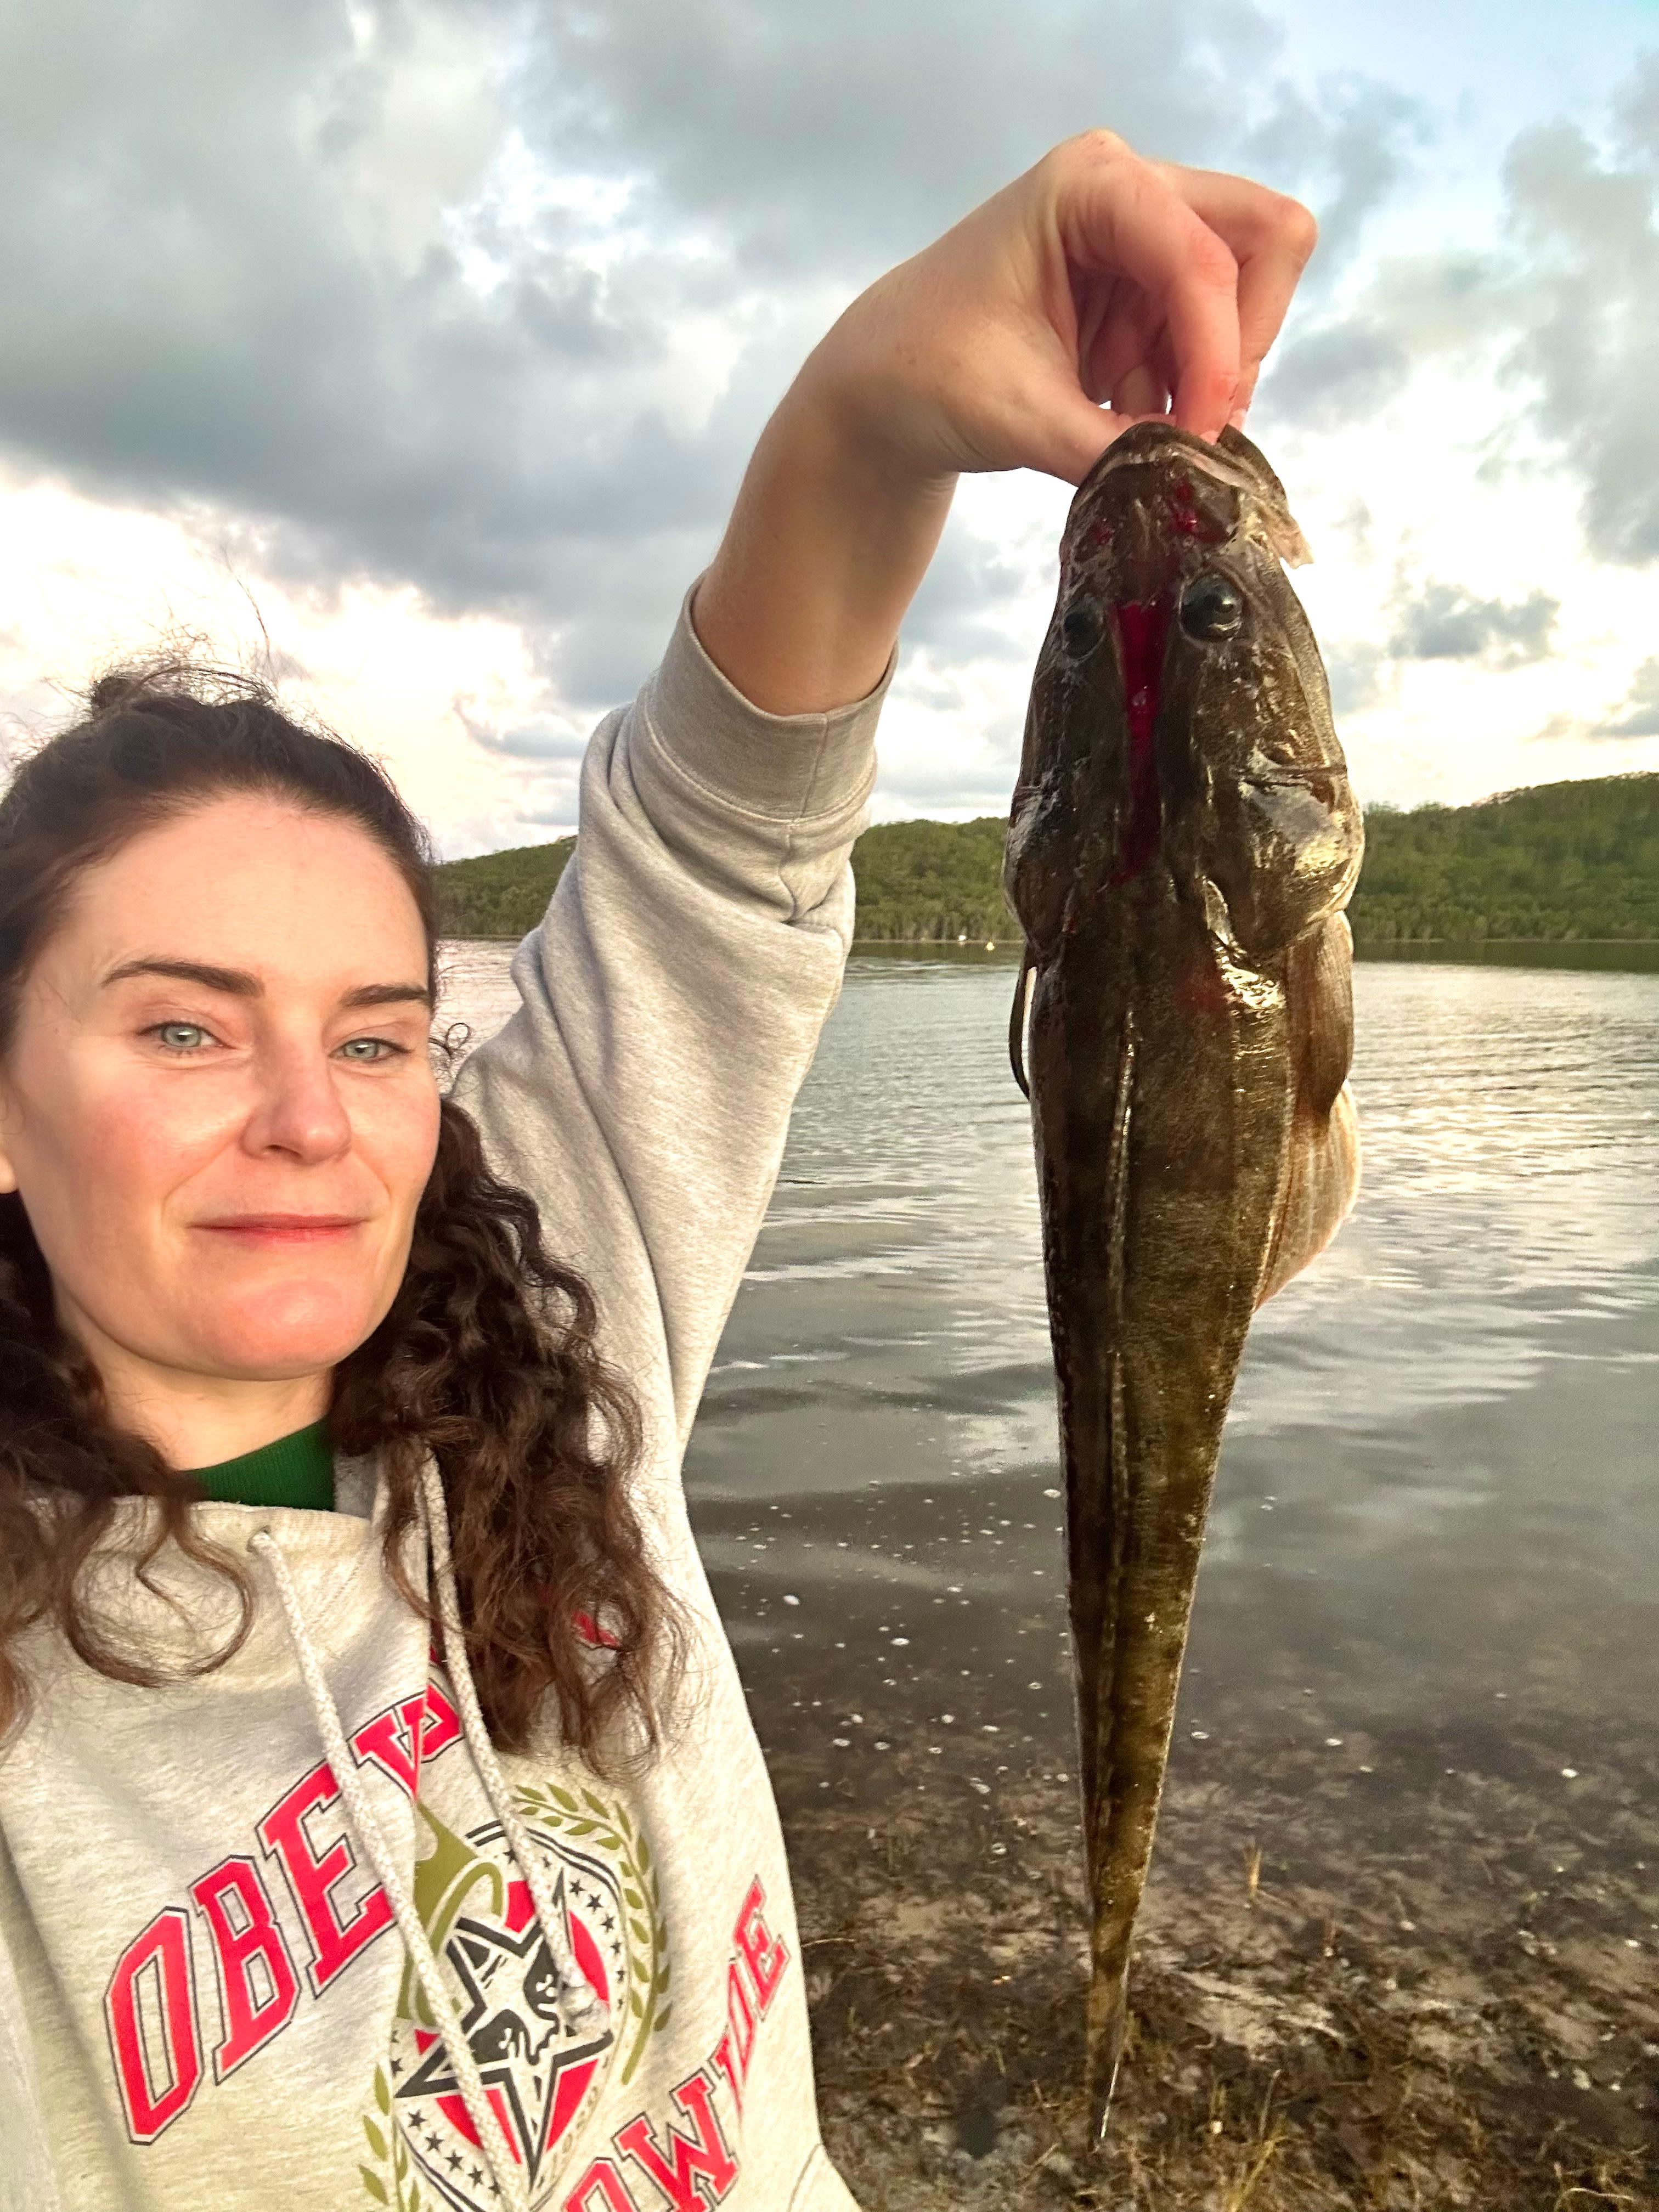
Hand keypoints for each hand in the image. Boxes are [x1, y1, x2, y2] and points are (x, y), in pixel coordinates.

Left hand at [803, 129, 1317, 485]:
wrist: (887, 386)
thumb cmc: (928, 372)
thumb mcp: (1018, 416)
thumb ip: (1113, 449)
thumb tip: (1193, 479)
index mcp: (1088, 185)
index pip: (1202, 257)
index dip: (1218, 353)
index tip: (1199, 436)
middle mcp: (1130, 190)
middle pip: (1263, 241)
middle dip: (1238, 344)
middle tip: (1195, 421)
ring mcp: (1145, 236)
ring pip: (1247, 297)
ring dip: (1207, 376)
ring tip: (1131, 423)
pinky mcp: (1148, 287)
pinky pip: (1213, 336)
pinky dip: (1186, 389)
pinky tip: (1123, 416)